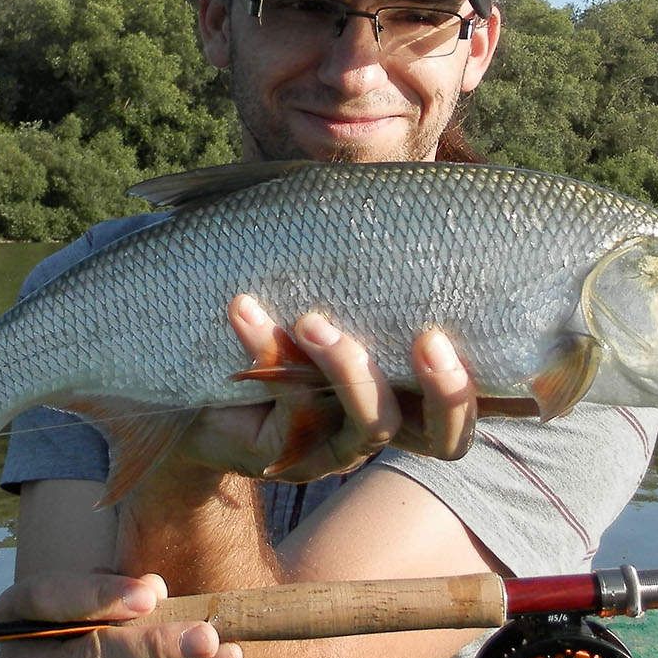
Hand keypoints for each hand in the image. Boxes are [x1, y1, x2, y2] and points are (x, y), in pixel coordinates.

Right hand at [0, 569, 240, 657]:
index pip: (49, 600)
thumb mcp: (79, 600)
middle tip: (206, 635)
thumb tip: (156, 589)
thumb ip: (114, 591)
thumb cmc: (68, 625)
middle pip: (91, 657)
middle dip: (154, 646)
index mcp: (16, 614)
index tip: (150, 595)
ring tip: (225, 652)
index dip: (99, 597)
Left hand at [178, 295, 478, 482]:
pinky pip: (294, 410)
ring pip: (373, 427)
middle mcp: (381, 429)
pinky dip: (270, 352)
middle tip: (429, 340)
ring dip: (349, 369)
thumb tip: (401, 201)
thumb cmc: (272, 323)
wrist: (187, 374)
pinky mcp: (284, 456)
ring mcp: (335, 452)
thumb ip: (362, 271)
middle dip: (443, 391)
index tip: (446, 331)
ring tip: (311, 321)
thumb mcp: (323, 296)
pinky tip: (245, 312)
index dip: (471, 386)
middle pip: (443, 439)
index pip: (462, 409)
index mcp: (405, 396)